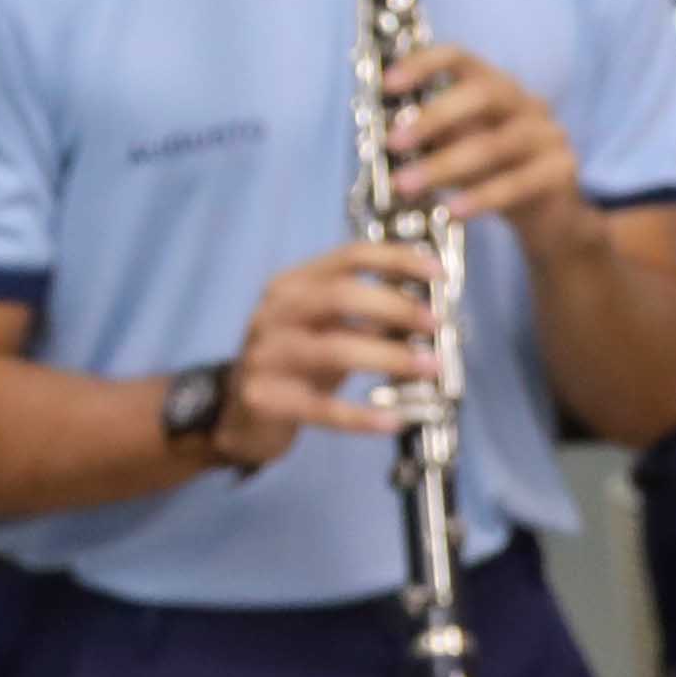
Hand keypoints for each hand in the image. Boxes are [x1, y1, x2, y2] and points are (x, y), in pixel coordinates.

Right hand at [224, 240, 447, 465]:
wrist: (237, 414)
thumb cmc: (297, 362)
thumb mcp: (325, 328)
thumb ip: (368, 314)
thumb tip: (429, 310)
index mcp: (292, 285)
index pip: (349, 257)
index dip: (397, 259)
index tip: (438, 273)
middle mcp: (275, 313)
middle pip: (341, 296)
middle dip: (396, 307)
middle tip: (437, 323)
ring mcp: (266, 356)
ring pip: (335, 350)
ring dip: (391, 357)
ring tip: (430, 367)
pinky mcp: (266, 399)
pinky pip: (322, 408)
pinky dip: (362, 415)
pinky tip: (394, 419)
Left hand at [380, 33, 581, 236]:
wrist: (551, 214)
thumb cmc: (493, 174)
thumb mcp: (457, 148)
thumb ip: (429, 137)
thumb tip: (384, 133)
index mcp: (496, 85)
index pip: (461, 57)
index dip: (423, 64)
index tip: (387, 85)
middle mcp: (526, 102)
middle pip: (483, 94)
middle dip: (433, 117)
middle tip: (393, 143)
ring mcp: (548, 135)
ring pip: (495, 145)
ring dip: (444, 165)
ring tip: (406, 186)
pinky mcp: (562, 170)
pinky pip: (518, 183)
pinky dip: (481, 198)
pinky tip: (452, 212)